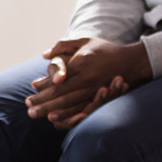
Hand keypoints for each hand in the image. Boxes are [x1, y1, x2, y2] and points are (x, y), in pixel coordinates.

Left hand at [25, 37, 152, 123]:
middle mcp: (88, 78)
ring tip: (36, 115)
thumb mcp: (84, 41)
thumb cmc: (104, 50)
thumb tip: (44, 55)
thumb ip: (63, 46)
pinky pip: (83, 109)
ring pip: (70, 103)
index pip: (58, 78)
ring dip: (52, 110)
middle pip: (61, 93)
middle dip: (43, 102)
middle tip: (28, 109)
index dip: (44, 85)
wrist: (133, 61)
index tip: (32, 89)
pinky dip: (69, 115)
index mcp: (82, 63)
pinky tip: (57, 120)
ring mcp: (95, 90)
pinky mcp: (102, 98)